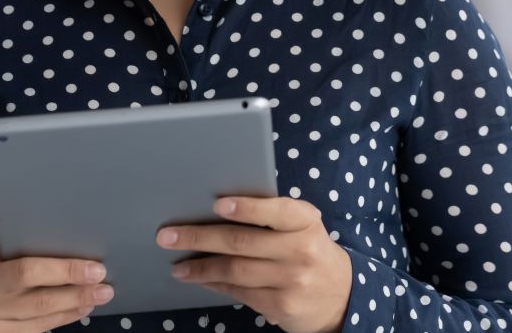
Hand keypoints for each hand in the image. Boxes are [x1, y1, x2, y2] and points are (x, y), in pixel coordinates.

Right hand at [0, 208, 112, 332]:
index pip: (26, 274)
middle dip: (77, 293)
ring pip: (41, 321)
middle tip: (106, 285)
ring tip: (101, 296)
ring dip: (74, 309)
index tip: (94, 266)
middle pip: (40, 302)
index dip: (63, 270)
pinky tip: (80, 311)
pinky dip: (61, 321)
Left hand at [157, 195, 351, 332]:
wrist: (342, 295)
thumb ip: (273, 217)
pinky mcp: (280, 306)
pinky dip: (214, 283)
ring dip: (200, 266)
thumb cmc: (311, 250)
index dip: (246, 208)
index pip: (276, 211)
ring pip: (235, 270)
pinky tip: (199, 278)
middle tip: (168, 236)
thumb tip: (218, 210)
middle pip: (242, 242)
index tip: (217, 204)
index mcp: (306, 222)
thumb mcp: (304, 226)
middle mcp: (301, 250)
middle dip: (199, 238)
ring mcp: (290, 281)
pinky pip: (238, 292)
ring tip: (177, 265)